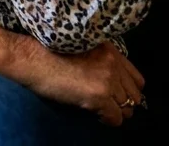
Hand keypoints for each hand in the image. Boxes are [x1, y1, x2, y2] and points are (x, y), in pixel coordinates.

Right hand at [8, 39, 145, 126]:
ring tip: (100, 110)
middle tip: (107, 105)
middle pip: (135, 94)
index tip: (116, 95)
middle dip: (123, 103)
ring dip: (116, 112)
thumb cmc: (46, 52)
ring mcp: (107, 79)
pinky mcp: (99, 95)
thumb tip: (110, 81)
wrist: (31, 58)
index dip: (127, 90)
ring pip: (128, 107)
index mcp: (111, 50)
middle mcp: (113, 63)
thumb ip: (100, 60)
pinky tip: (94, 114)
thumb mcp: (82, 49)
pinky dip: (107, 120)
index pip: (137, 78)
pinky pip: (116, 118)